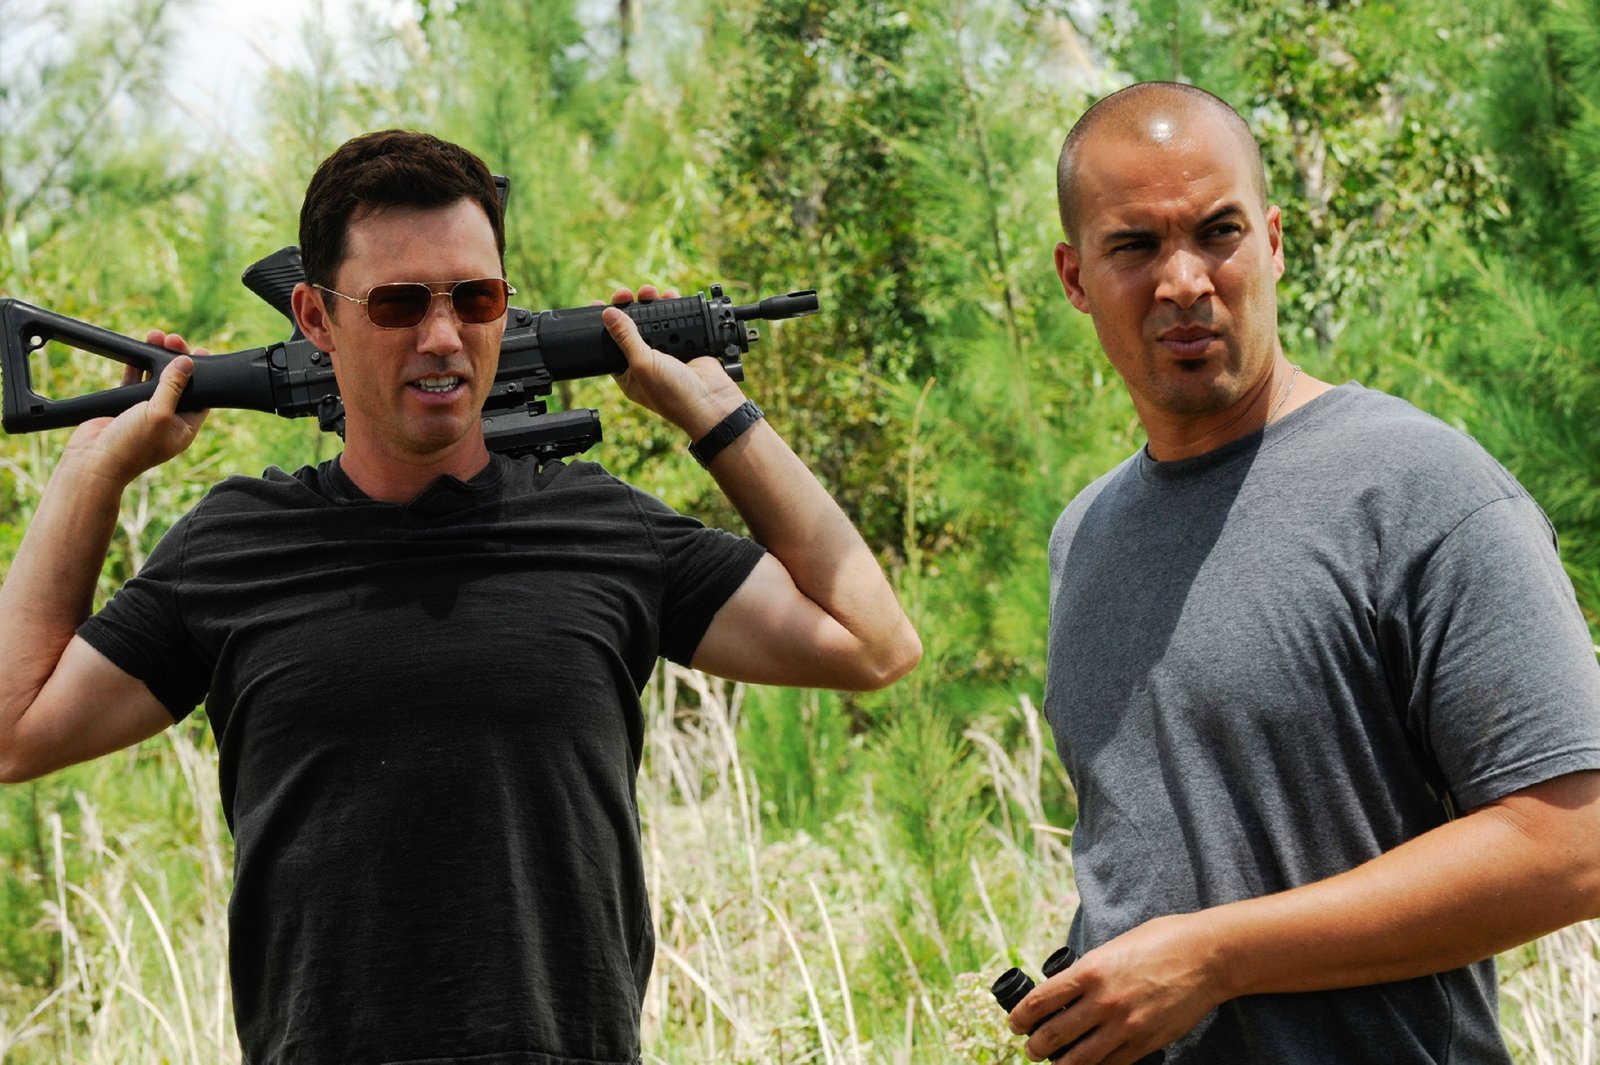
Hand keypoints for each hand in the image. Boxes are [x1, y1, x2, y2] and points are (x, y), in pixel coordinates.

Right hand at [64, 330, 210, 484]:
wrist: (92, 461)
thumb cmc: (130, 446)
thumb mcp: (159, 414)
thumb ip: (173, 387)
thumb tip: (187, 363)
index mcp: (184, 428)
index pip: (201, 397)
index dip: (201, 375)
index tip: (201, 351)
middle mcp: (167, 420)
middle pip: (178, 385)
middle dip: (177, 361)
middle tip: (174, 340)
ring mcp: (145, 413)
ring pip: (155, 380)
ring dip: (157, 358)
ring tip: (157, 336)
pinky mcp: (125, 407)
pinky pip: (134, 381)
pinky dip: (137, 365)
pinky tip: (140, 348)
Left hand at [600, 285, 746, 438]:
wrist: (711, 402)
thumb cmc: (673, 394)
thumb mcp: (642, 364)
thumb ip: (625, 337)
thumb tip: (608, 314)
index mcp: (630, 373)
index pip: (611, 345)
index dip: (605, 325)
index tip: (600, 304)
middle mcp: (647, 363)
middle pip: (633, 329)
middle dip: (629, 309)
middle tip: (626, 294)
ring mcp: (668, 353)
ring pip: (656, 322)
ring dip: (652, 304)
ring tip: (649, 292)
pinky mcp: (687, 346)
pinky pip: (678, 322)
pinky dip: (675, 308)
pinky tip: (670, 296)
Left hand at [1010, 914, 1223, 1063]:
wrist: (1206, 957)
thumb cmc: (1159, 943)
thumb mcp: (1113, 948)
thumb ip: (1089, 971)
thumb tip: (1065, 991)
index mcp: (1090, 971)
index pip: (1040, 1001)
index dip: (1021, 1017)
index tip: (1015, 1023)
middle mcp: (1103, 1001)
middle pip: (1053, 1035)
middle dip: (1034, 1046)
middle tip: (1030, 1048)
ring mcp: (1125, 1026)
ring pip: (1079, 1059)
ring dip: (1059, 1064)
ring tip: (1052, 1062)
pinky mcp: (1145, 1043)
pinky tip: (1087, 1064)